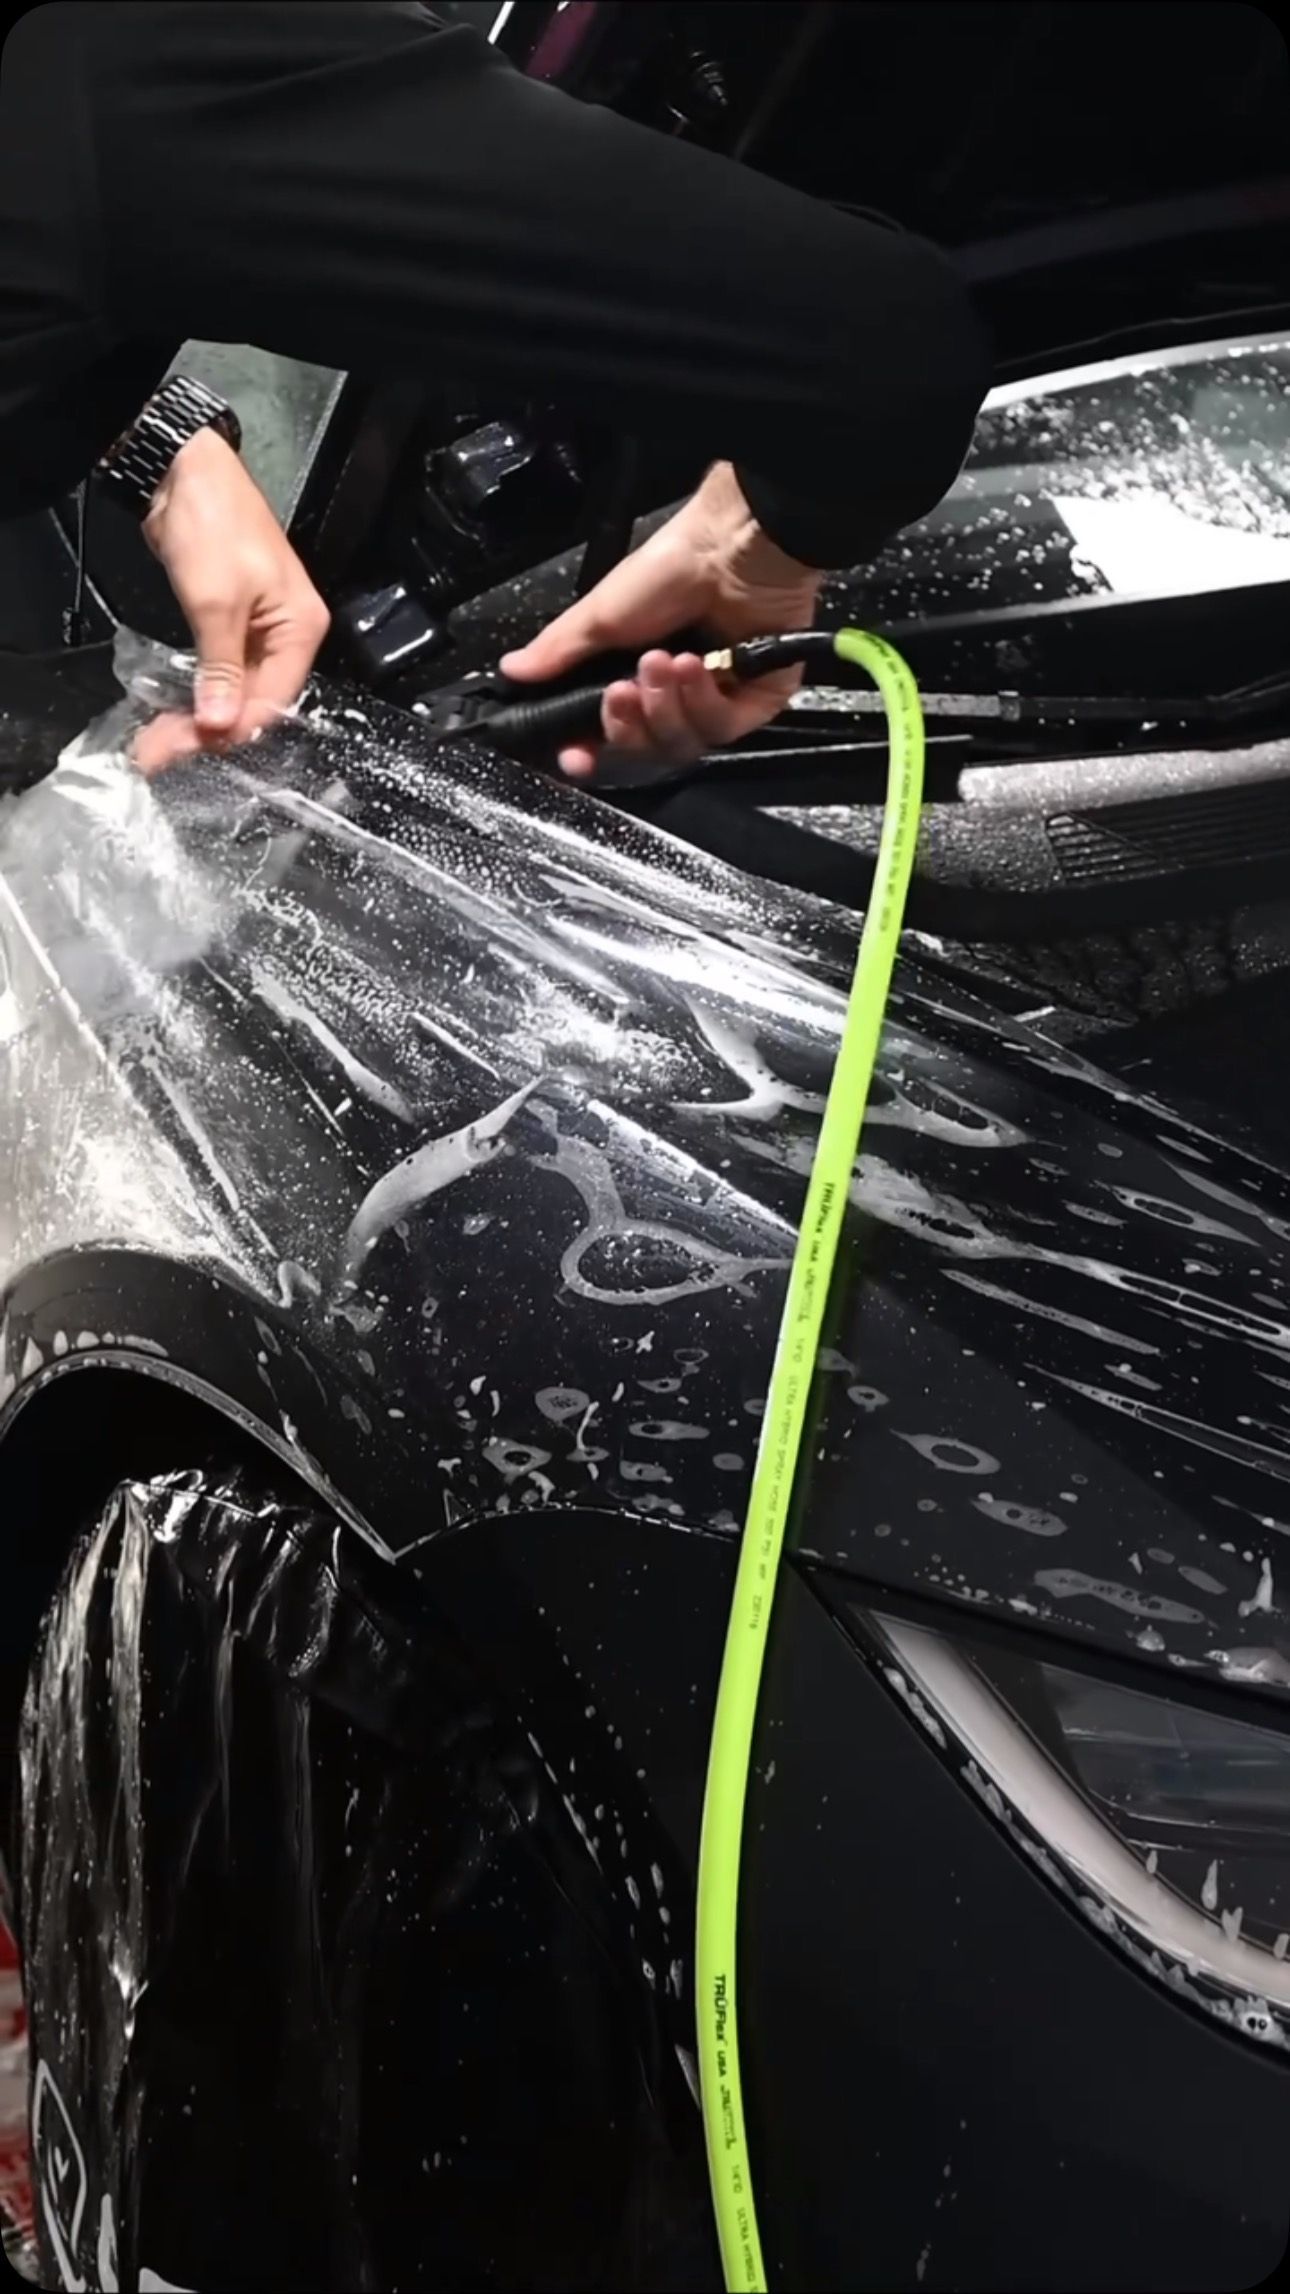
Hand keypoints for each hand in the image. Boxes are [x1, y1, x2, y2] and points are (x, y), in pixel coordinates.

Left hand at [133, 428, 329, 774]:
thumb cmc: (212, 525)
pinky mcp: (231, 623)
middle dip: (208, 730)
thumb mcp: (216, 600)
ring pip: (234, 692)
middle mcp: (287, 636)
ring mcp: (260, 631)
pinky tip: (172, 713)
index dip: (228, 729)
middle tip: (157, 752)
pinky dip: (198, 693)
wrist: (184, 470)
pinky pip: (220, 673)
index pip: (271, 701)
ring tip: (157, 742)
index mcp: (300, 629)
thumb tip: (219, 724)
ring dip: (199, 717)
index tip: (182, 749)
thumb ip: (219, 666)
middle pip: (253, 702)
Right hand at [500, 462, 821, 775]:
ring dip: (665, 705)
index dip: (590, 751)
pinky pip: (721, 729)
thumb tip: (511, 671)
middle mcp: (673, 694)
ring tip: (663, 661)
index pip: (609, 734)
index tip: (575, 758)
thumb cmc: (669, 568)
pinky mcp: (756, 701)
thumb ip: (558, 651)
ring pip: (681, 743)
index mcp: (632, 676)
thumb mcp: (601, 612)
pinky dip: (702, 700)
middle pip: (644, 747)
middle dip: (629, 721)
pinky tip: (696, 665)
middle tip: (622, 687)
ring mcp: (716, 699)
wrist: (732, 546)